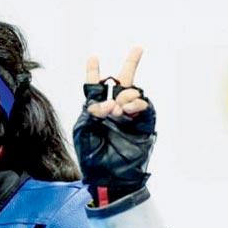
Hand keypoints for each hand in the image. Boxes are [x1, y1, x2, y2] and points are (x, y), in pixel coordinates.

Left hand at [73, 48, 155, 205]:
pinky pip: (144, 108)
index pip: (96, 86)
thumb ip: (93, 111)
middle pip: (123, 82)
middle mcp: (114, 110)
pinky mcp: (143, 125)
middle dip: (130, 64)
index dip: (94, 72)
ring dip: (125, 96)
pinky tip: (127, 109)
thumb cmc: (92, 157)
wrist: (109, 177)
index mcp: (96, 111)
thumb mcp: (83, 131)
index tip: (93, 57)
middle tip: (137, 50)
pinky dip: (136, 105)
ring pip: (134, 93)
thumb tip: (109, 102)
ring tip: (116, 110)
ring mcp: (129, 117)